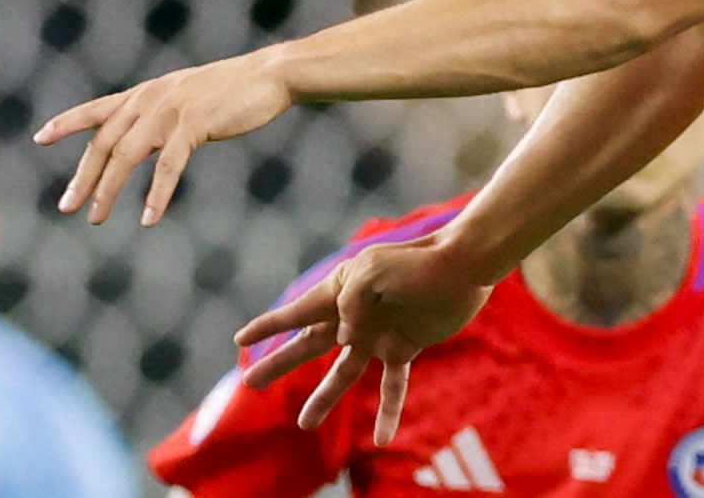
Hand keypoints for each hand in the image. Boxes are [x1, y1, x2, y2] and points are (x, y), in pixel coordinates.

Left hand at [33, 48, 292, 226]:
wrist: (271, 74)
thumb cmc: (235, 88)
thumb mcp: (188, 94)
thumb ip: (161, 112)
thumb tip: (143, 138)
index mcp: (148, 92)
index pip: (97, 108)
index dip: (67, 123)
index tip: (41, 137)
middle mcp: (151, 99)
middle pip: (105, 142)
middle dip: (84, 177)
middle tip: (68, 207)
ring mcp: (171, 110)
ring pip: (127, 156)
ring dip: (109, 190)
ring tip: (96, 218)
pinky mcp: (193, 124)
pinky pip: (167, 166)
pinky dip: (156, 194)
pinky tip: (149, 217)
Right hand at [234, 235, 491, 444]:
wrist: (463, 265)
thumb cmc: (417, 262)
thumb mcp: (371, 274)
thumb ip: (348, 305)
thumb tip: (344, 338)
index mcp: (341, 289)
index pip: (297, 312)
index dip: (268, 326)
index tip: (240, 338)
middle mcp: (355, 315)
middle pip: (309, 345)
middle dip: (279, 362)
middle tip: (250, 381)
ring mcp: (378, 333)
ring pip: (343, 373)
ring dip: (324, 399)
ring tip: (304, 424)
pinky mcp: (405, 347)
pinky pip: (392, 387)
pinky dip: (387, 413)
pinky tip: (381, 440)